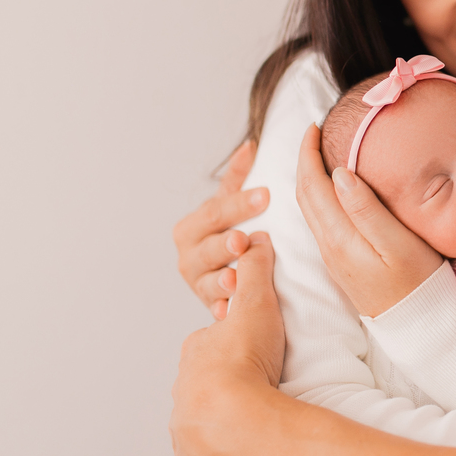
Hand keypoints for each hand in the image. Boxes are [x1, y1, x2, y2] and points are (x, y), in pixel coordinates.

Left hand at [170, 232, 284, 455]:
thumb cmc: (244, 362)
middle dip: (229, 375)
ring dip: (228, 408)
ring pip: (207, 410)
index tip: (256, 344)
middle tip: (260, 377)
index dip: (236, 339)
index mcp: (197, 352)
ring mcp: (189, 422)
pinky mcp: (198, 452)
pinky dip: (225, 437)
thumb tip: (255, 240)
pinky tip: (246, 434)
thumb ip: (255, 271)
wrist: (234, 420)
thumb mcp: (255, 304)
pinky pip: (211, 442)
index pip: (215, 341)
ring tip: (258, 408)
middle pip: (209, 376)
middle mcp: (186, 387)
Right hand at [173, 141, 269, 318]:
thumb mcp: (232, 203)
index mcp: (193, 226)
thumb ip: (238, 177)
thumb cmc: (231, 229)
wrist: (224, 268)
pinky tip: (228, 310)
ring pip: (206, 281)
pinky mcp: (210, 306)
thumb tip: (251, 145)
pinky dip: (221, 310)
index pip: (215, 211)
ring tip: (234, 279)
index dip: (240, 204)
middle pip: (207, 248)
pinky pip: (213, 310)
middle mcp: (189, 256)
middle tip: (243, 241)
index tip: (266, 195)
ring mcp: (198, 283)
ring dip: (220, 280)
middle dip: (224, 244)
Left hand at [296, 124, 442, 316]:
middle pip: (304, 195)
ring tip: (320, 153)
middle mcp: (329, 246)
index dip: (307, 153)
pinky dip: (318, 196)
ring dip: (309, 178)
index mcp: (340, 237)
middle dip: (303, 160)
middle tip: (314, 132)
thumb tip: (339, 173)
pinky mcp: (342, 263)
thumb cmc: (418, 282)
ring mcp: (334, 257)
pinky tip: (332, 189)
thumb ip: (367, 209)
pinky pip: (319, 221)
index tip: (313, 126)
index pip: (312, 186)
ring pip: (309, 209)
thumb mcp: (398, 243)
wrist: (418, 325)